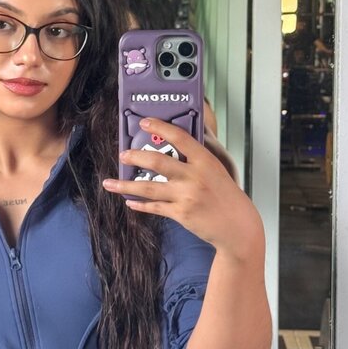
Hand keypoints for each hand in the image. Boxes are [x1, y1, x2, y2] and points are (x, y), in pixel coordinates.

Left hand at [103, 118, 263, 260]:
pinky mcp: (180, 214)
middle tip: (123, 154)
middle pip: (157, 161)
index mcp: (205, 161)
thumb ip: (197, 157)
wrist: (237, 226)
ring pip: (148, 187)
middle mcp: (194, 177)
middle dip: (135, 156)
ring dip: (125, 185)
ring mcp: (186, 196)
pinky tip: (129, 201)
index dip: (160, 127)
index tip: (144, 122)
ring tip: (110, 183)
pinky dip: (140, 204)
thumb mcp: (218, 169)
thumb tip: (177, 142)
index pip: (179, 137)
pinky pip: (154, 207)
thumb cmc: (227, 196)